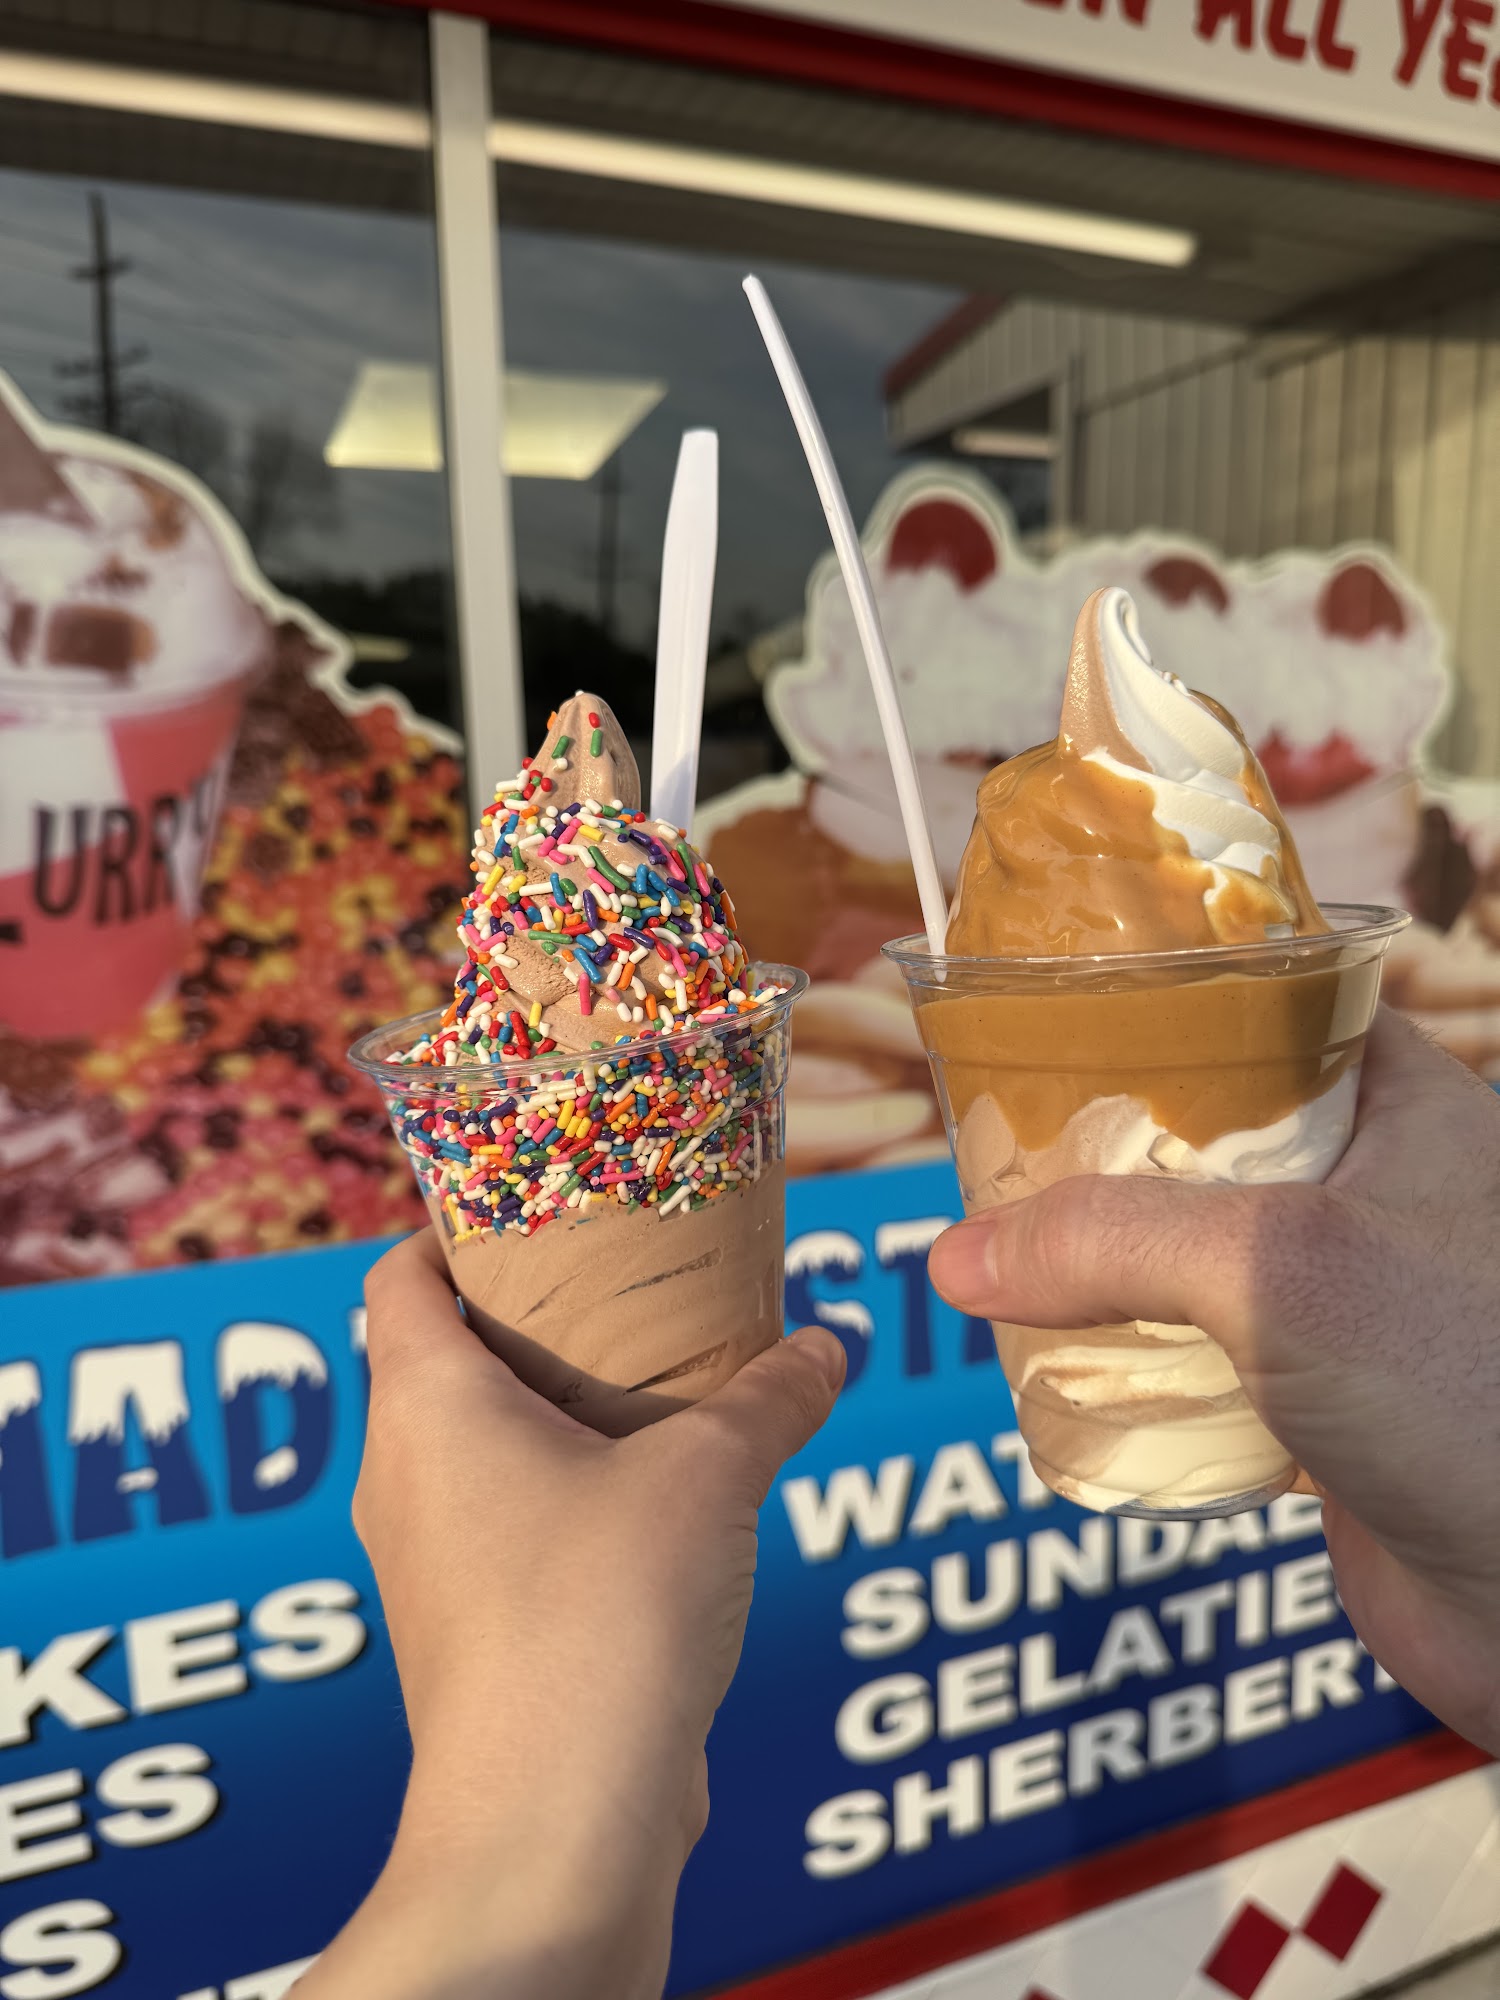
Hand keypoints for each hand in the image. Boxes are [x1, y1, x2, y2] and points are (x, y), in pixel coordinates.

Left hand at [297, 1230, 844, 1999]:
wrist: (555, 1826)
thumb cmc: (599, 1619)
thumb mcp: (708, 1478)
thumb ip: (770, 1398)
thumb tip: (830, 1347)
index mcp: (426, 1407)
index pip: (397, 1278)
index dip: (453, 1229)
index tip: (532, 1206)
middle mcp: (405, 1480)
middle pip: (444, 1360)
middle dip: (536, 1321)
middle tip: (629, 1286)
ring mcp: (432, 1567)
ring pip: (483, 1453)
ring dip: (562, 1416)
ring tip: (663, 1389)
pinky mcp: (476, 1638)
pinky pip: (514, 1530)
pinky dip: (575, 1496)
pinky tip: (666, 1504)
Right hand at [928, 1009, 1499, 1753]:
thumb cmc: (1463, 1387)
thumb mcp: (1273, 1268)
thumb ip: (1109, 1242)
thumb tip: (956, 1258)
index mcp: (1410, 1107)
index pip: (1270, 1010)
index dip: (1164, 1006)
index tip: (1058, 1018)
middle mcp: (1385, 1188)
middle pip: (1215, 1137)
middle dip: (1110, 1153)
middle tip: (1004, 1149)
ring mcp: (1356, 1298)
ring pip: (1201, 1251)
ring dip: (1114, 1265)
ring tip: (1011, 1253)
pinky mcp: (1327, 1400)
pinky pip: (1206, 1353)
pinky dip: (1139, 1357)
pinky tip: (1066, 1360)